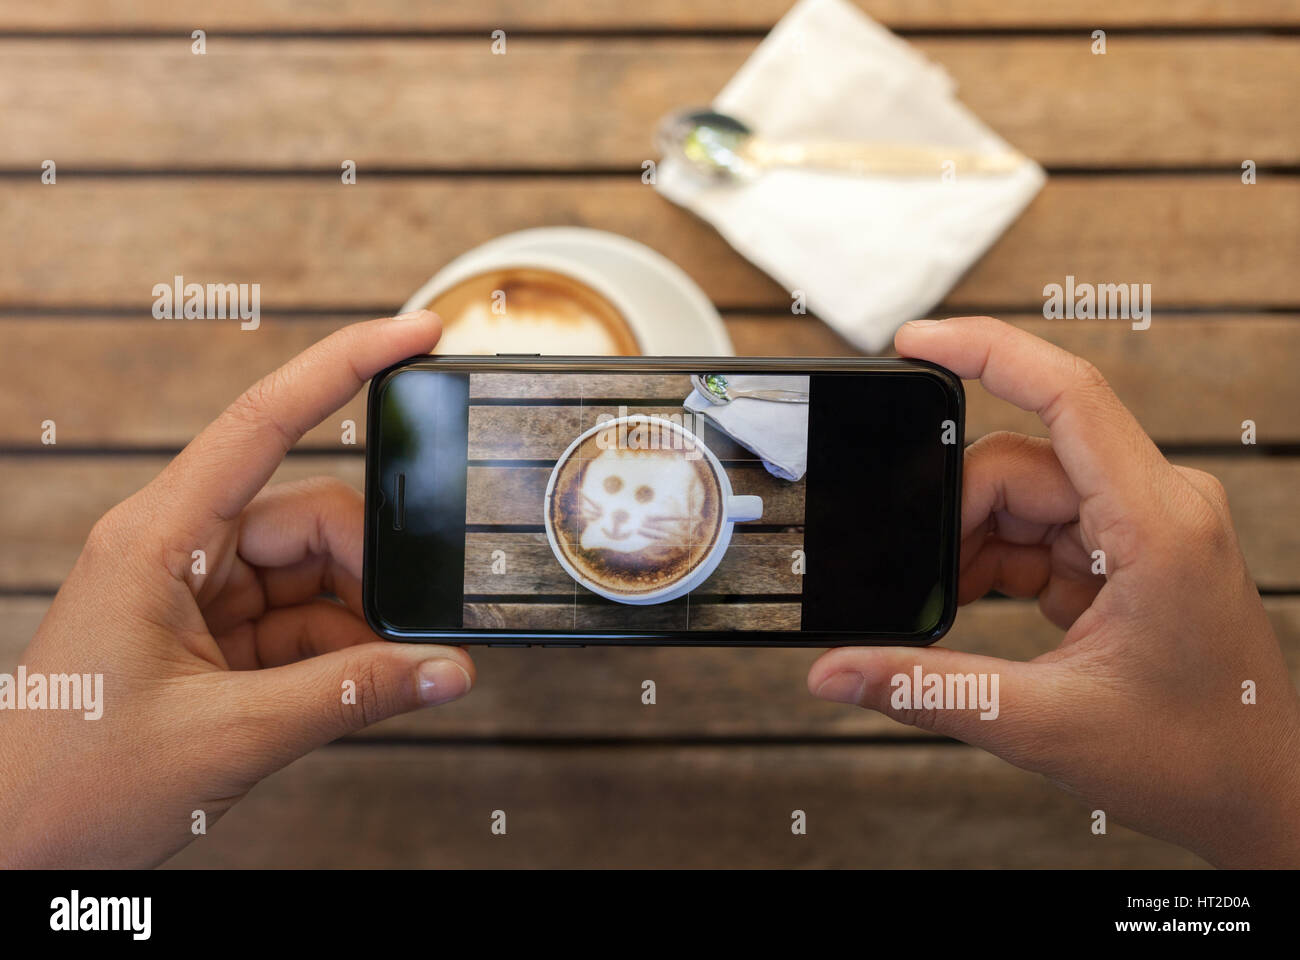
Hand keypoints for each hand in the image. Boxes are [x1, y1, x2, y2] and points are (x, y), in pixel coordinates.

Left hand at [0, 311, 475, 867]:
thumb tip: (444, 670)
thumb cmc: (71, 783)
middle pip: (310, 517)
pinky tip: (359, 687)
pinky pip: (300, 619)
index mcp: (159, 538)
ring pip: (313, 572)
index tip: (413, 335)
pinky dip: (338, 652)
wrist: (14, 846)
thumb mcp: (232, 737)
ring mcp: (196, 593)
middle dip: (370, 570)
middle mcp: (178, 549)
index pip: (265, 422)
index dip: (344, 366)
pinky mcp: (212, 635)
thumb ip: (352, 695)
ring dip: (357, 621)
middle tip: (414, 630)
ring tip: (382, 675)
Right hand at [809, 316, 1299, 866]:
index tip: (915, 340)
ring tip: (950, 615)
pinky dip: (992, 565)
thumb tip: (835, 671)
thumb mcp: (1046, 725)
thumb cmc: (1196, 756)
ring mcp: (1141, 525)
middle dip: (953, 517)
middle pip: (1019, 462)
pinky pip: (1037, 529)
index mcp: (1156, 524)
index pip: (1069, 394)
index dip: (988, 351)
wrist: (1262, 792)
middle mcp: (1155, 505)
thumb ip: (930, 689)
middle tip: (917, 586)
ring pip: (1020, 496)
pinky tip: (973, 611)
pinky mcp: (1125, 550)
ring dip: (971, 548)